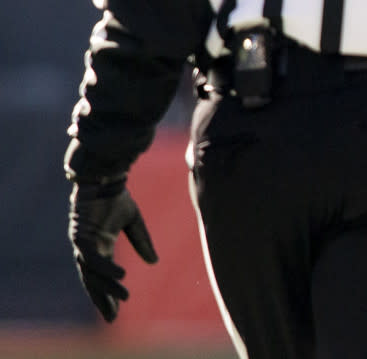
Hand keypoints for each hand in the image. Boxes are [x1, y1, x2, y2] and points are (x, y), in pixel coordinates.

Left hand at [68, 179, 157, 321]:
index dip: (107, 294)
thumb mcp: (134, 222)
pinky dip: (106, 268)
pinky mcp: (82, 236)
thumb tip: (153, 262)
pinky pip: (94, 258)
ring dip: (108, 287)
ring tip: (123, 299)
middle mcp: (88, 249)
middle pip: (93, 281)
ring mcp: (83, 244)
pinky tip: (120, 277)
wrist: (104, 178)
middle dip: (102, 300)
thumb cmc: (116, 197)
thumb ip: (142, 242)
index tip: (116, 311)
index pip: (101, 277)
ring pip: (93, 274)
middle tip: (113, 318)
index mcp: (99, 246)